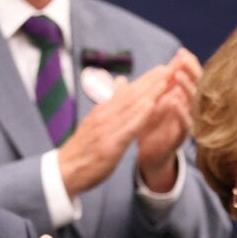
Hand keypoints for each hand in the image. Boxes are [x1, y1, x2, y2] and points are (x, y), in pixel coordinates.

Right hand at [58, 65, 172, 196]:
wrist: (65, 171)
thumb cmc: (83, 149)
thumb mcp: (96, 121)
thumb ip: (111, 103)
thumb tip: (121, 81)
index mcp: (103, 110)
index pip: (128, 92)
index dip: (146, 80)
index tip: (163, 68)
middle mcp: (105, 115)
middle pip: (132, 95)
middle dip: (152, 81)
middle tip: (171, 67)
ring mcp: (107, 128)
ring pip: (132, 107)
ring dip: (150, 92)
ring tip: (166, 79)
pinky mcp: (110, 144)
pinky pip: (128, 127)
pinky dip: (140, 115)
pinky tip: (151, 105)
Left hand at [136, 48, 200, 191]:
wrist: (150, 155)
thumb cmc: (154, 127)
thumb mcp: (155, 103)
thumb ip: (160, 87)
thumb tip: (161, 66)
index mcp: (184, 100)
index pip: (191, 78)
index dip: (188, 64)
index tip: (181, 52)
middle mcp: (191, 110)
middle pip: (198, 87)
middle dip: (191, 72)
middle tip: (182, 59)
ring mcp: (189, 124)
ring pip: (194, 104)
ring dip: (186, 89)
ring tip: (178, 76)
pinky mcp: (182, 138)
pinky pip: (185, 124)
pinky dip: (180, 111)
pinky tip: (173, 101)